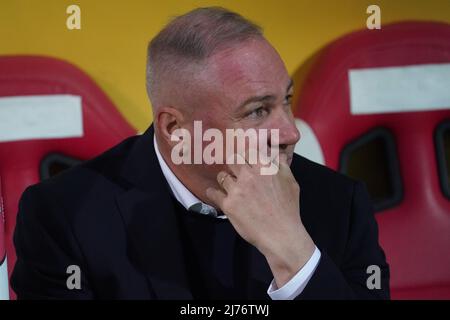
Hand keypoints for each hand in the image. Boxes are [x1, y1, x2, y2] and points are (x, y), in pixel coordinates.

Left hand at [206, 152, 315, 287]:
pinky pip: (214, 193)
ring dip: (224, 179)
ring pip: (222, 175)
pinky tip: (214, 193)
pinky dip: (213, 193)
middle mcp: (249, 175)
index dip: (245, 151)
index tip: (242, 154)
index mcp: (264, 167)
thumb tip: (278, 152)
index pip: (249, 149)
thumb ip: (282, 165)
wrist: (281, 234)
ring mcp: (237, 189)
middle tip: (233, 169)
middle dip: (233, 164)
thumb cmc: (287, 210)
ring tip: (227, 184)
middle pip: (232, 159)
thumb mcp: (291, 182)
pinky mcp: (228, 204)